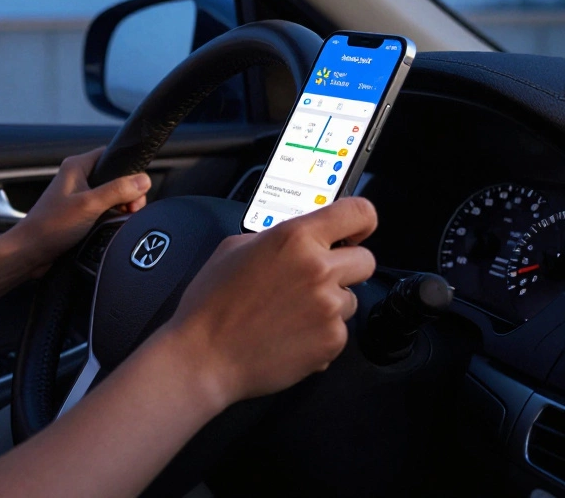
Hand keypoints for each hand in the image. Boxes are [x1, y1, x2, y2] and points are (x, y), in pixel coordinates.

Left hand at [2, 147, 151, 277]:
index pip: (111, 156)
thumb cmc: (50, 226)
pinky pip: (104, 211)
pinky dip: (111, 218)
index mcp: (76, 166)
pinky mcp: (80, 214)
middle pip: (115, 178)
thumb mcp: (89, 205)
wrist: (31, 252)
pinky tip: (112, 227)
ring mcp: (79, 197)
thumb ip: (118, 191)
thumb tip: (143, 180)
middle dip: (128, 194)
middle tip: (131, 209)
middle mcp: (77, 178)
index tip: (137, 188)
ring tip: (120, 219)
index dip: (129, 170)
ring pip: (111, 196)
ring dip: (120, 208)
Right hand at [162, 198, 377, 407]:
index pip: (358, 212)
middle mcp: (317, 269)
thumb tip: (294, 239)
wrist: (205, 356)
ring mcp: (329, 307)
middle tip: (315, 280)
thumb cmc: (210, 306)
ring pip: (351, 299)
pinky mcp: (332, 341)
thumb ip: (273, 237)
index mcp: (294, 238)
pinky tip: (289, 334)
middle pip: (365, 259)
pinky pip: (339, 331)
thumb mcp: (232, 249)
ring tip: (290, 314)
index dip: (361, 221)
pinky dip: (320, 333)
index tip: (356, 230)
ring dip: (329, 304)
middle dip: (345, 268)